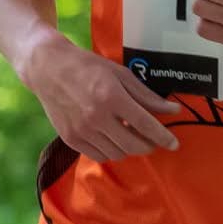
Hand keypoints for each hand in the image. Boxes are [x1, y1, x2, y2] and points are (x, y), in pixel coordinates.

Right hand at [18, 37, 181, 161]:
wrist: (48, 69)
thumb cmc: (88, 67)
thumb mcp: (121, 74)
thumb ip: (146, 96)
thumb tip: (172, 110)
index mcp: (112, 97)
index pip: (145, 124)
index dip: (163, 136)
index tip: (174, 143)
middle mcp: (96, 117)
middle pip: (133, 144)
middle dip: (149, 145)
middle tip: (153, 140)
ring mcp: (82, 131)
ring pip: (117, 153)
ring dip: (129, 148)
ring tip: (131, 136)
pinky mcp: (70, 139)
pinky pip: (99, 156)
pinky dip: (111, 151)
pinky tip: (113, 139)